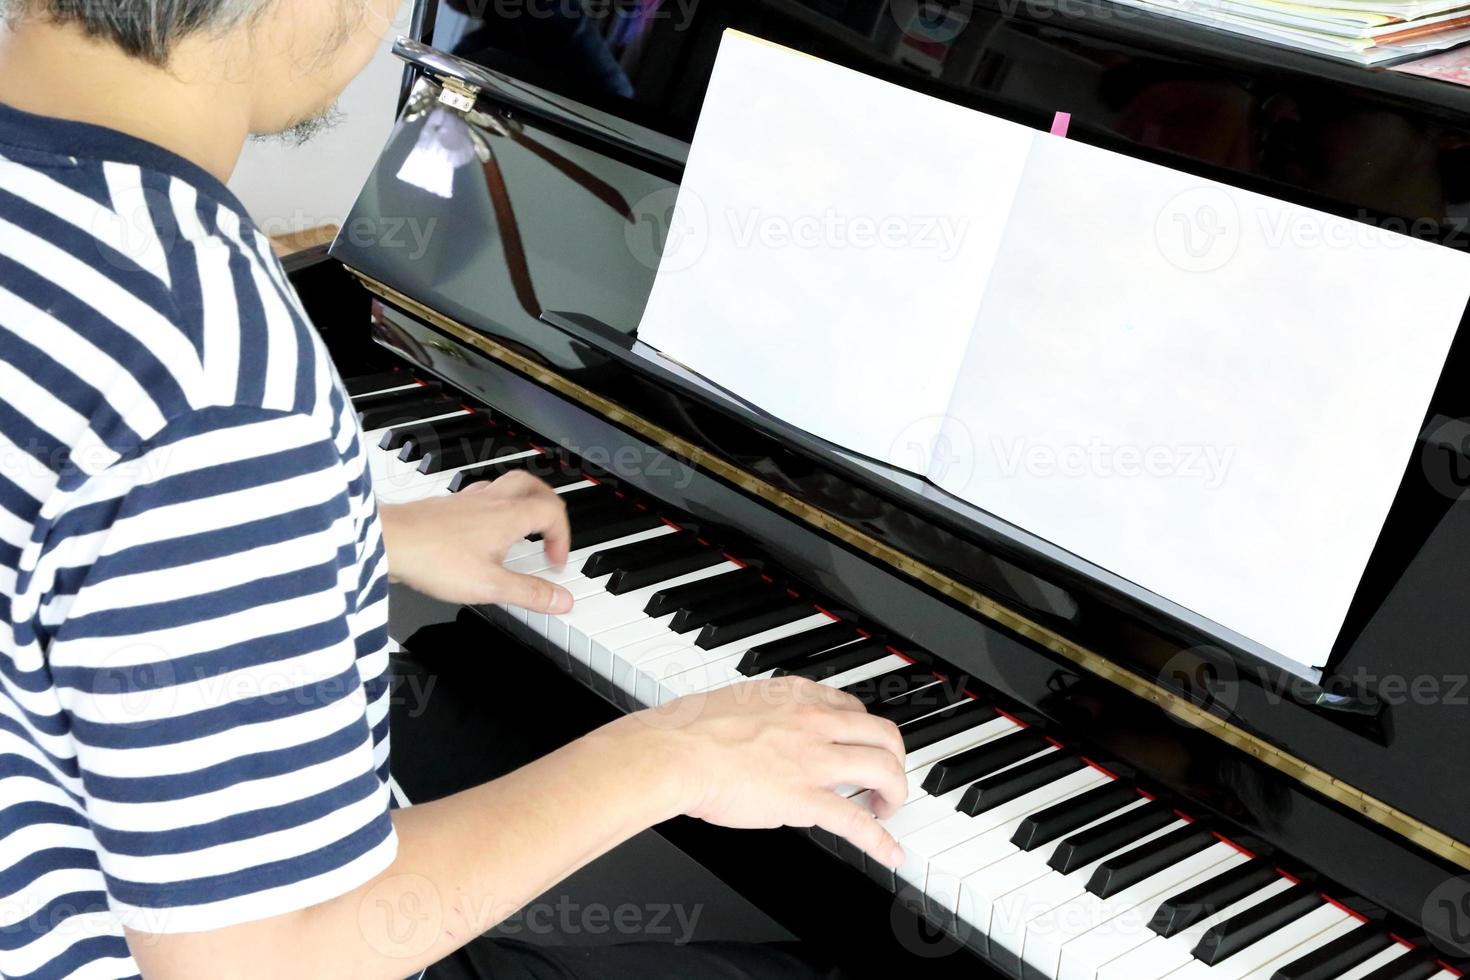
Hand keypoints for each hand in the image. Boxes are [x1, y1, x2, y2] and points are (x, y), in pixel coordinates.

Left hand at [379, 472, 573, 611]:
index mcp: (508, 516)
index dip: (563, 537)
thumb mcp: (489, 585)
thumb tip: (562, 600)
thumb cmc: (432, 558)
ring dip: (523, 502)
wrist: (387, 541)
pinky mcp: (447, 506)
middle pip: (533, 485)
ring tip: (522, 527)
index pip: (552, 512)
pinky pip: (480, 495)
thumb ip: (529, 593)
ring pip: (506, 486)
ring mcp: (467, 500)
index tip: (554, 562)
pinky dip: (493, 506)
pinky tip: (481, 527)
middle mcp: (490, 501)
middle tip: (551, 530)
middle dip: (550, 506)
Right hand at [631, 676, 908, 867]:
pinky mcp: (807, 799)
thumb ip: (765, 714)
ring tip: (887, 807)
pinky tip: (891, 853)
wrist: (676, 752)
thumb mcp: (739, 702)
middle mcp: (815, 722)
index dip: (861, 730)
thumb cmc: (691, 730)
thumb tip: (765, 729)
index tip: (859, 744)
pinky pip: (858, 821)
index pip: (851, 707)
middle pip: (882, 733)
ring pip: (884, 769)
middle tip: (884, 777)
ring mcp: (815, 760)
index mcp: (797, 696)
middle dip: (893, 758)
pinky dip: (881, 840)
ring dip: (895, 792)